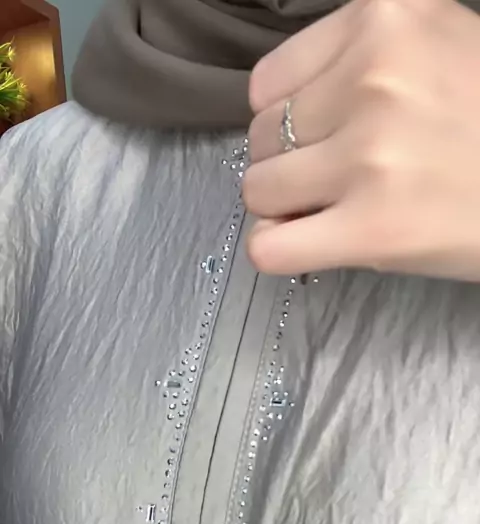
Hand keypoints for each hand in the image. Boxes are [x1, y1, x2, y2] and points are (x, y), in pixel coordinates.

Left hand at [245, 0, 479, 280]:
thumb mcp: (434, 47)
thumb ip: (358, 58)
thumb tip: (272, 114)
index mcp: (387, 16)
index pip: (269, 82)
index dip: (286, 120)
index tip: (317, 138)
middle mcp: (375, 76)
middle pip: (260, 136)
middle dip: (286, 164)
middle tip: (334, 180)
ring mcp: (370, 153)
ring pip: (257, 190)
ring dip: (284, 209)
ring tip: (332, 211)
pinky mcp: (372, 228)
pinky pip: (269, 248)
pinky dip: (279, 251)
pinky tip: (312, 245)